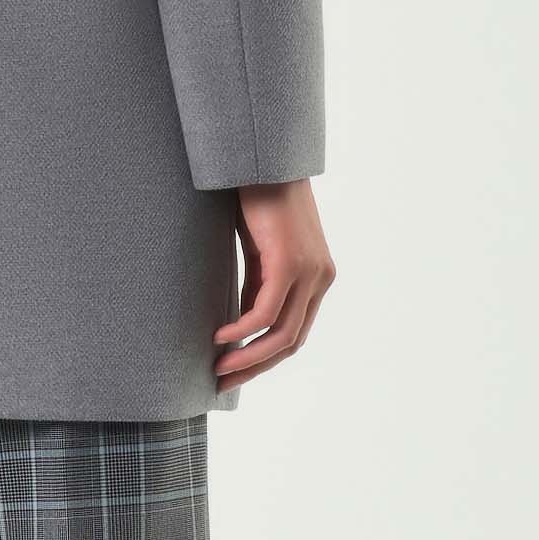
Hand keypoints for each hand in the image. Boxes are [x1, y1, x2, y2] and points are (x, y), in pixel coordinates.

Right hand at [213, 178, 334, 390]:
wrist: (263, 157)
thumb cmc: (258, 197)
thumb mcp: (260, 250)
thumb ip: (258, 282)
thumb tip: (243, 320)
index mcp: (318, 277)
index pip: (295, 333)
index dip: (265, 357)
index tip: (234, 370)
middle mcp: (321, 278)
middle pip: (291, 341)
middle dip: (255, 367)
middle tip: (222, 382)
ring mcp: (309, 272)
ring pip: (281, 335)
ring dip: (247, 357)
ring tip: (218, 369)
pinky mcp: (290, 263)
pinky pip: (265, 312)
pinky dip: (242, 330)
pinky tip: (219, 337)